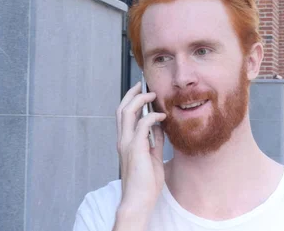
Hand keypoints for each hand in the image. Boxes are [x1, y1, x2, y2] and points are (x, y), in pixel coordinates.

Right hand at [114, 81, 165, 227]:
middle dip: (131, 94)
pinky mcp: (135, 148)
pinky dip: (152, 116)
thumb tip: (159, 126)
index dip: (131, 101)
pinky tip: (162, 116)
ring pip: (127, 112)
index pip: (123, 116)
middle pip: (121, 109)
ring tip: (152, 95)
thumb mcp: (153, 156)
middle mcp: (123, 140)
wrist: (139, 200)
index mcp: (125, 142)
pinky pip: (142, 125)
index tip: (141, 91)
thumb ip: (154, 140)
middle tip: (142, 84)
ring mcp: (126, 144)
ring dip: (140, 100)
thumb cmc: (145, 183)